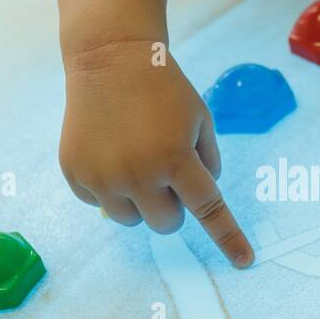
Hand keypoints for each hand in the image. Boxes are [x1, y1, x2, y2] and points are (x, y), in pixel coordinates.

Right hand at [59, 40, 253, 267]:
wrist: (108, 58)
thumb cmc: (163, 88)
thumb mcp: (200, 119)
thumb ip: (208, 163)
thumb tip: (200, 202)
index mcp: (174, 158)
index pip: (208, 210)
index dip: (228, 237)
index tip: (244, 260)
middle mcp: (136, 174)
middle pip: (166, 223)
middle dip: (173, 204)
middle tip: (166, 169)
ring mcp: (101, 177)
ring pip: (132, 220)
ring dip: (141, 200)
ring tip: (135, 157)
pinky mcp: (75, 174)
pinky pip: (100, 203)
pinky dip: (110, 186)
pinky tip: (109, 150)